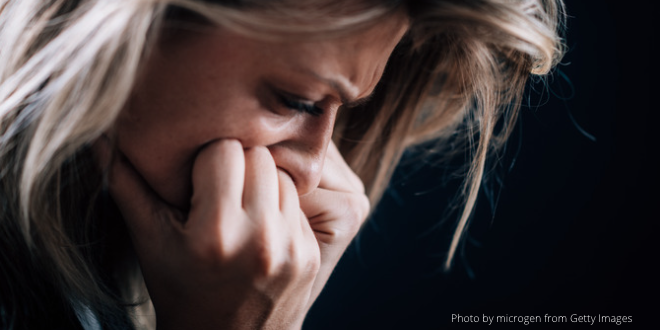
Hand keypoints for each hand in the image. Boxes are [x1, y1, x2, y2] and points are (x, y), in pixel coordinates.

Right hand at [94, 138, 368, 328]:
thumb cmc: (180, 289)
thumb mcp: (150, 241)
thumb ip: (128, 186)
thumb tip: (102, 136)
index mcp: (215, 233)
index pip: (225, 150)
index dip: (208, 161)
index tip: (200, 181)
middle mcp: (261, 239)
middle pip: (260, 157)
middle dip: (239, 167)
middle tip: (222, 190)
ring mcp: (292, 248)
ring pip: (284, 177)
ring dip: (263, 185)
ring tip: (242, 209)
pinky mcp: (310, 254)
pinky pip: (299, 205)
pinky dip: (281, 208)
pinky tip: (262, 230)